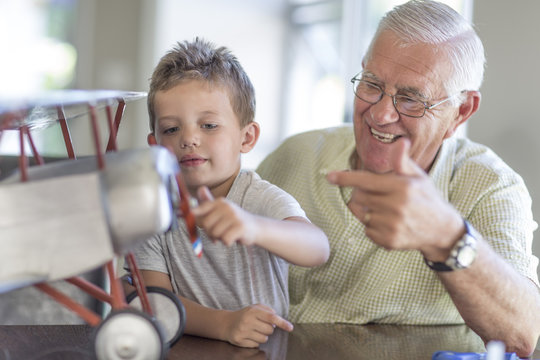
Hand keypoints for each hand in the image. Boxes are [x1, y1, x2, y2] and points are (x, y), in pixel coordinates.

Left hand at [192, 186, 258, 245]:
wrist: (255, 227)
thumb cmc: (233, 220)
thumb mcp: (221, 210)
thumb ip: (208, 202)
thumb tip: (200, 188)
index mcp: (219, 202)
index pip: (200, 209)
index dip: (194, 218)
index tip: (194, 222)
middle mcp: (226, 206)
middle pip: (205, 223)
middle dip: (209, 232)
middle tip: (216, 234)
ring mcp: (234, 216)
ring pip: (214, 233)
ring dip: (218, 238)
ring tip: (226, 234)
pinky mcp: (240, 226)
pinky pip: (225, 239)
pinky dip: (227, 242)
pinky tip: (233, 238)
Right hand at [222, 304, 293, 347]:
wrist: (227, 323)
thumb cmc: (245, 315)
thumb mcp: (255, 308)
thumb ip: (268, 310)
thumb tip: (277, 319)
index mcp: (253, 311)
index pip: (271, 317)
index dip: (282, 323)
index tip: (290, 328)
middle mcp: (247, 320)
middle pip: (270, 330)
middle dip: (269, 329)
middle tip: (261, 325)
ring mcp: (243, 331)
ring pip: (264, 339)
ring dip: (262, 336)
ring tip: (254, 331)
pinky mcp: (239, 341)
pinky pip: (256, 345)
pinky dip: (255, 341)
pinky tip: (249, 336)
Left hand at [327, 138, 462, 257]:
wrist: (441, 230)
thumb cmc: (425, 198)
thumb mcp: (417, 177)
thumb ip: (403, 161)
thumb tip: (400, 141)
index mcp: (402, 187)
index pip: (365, 180)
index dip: (345, 178)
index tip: (329, 176)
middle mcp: (397, 206)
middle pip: (359, 198)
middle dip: (362, 195)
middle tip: (377, 195)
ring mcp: (392, 225)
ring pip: (362, 215)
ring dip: (368, 211)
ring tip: (386, 210)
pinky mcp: (389, 241)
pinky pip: (367, 230)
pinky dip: (373, 227)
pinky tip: (390, 224)